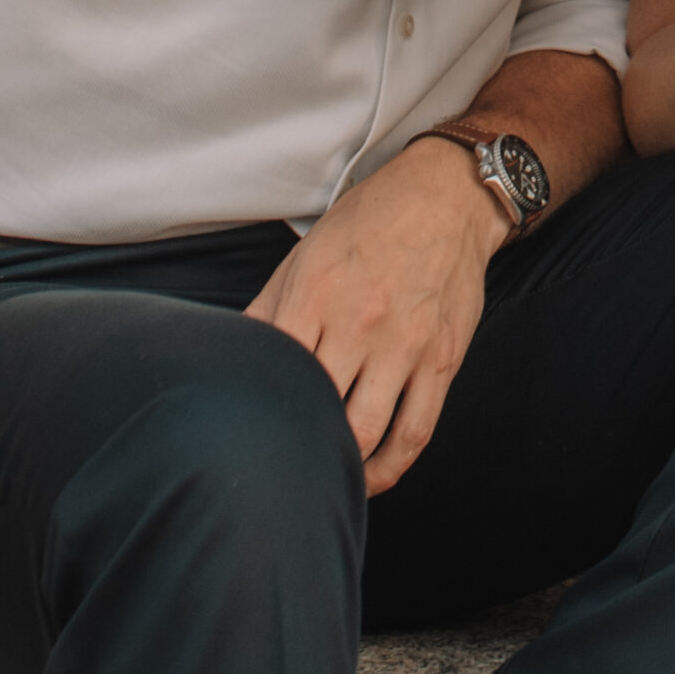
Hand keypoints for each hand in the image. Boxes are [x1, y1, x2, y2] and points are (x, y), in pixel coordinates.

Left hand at [245, 137, 510, 494]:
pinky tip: (370, 478)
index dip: (255, 416)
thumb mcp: (305, 255)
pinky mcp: (442, 358)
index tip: (243, 441)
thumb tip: (228, 362)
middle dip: (294, 446)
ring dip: (339, 467)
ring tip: (319, 478)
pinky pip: (416, 433)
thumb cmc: (367, 224)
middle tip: (276, 471)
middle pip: (316, 411)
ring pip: (365, 433)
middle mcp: (359, 321)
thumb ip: (265, 311)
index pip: (273, 375)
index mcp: (315, 293)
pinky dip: (389, 468)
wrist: (446, 195)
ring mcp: (405, 343)